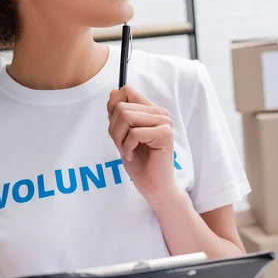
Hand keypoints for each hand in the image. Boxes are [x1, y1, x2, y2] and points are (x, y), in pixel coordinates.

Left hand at [107, 85, 177, 205]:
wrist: (153, 186)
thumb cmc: (139, 162)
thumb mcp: (122, 135)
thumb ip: (119, 115)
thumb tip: (113, 92)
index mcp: (150, 110)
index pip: (127, 91)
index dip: (113, 107)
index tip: (115, 127)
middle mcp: (159, 113)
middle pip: (122, 106)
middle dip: (114, 129)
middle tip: (121, 145)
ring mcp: (164, 122)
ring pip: (126, 117)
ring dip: (119, 138)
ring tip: (126, 150)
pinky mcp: (165, 134)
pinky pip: (134, 133)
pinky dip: (127, 147)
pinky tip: (132, 155)